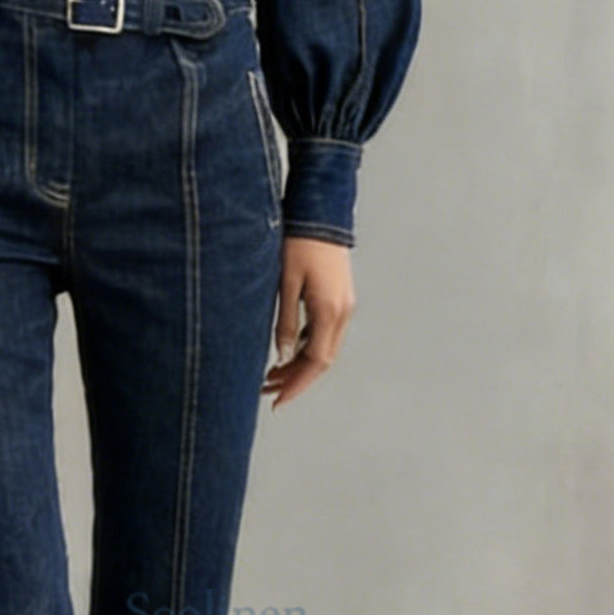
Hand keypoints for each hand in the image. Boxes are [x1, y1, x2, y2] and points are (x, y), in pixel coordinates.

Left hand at [260, 236, 354, 408]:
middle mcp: (342, 312)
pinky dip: (307, 346)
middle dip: (296, 378)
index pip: (315, 361)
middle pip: (322, 359)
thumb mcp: (286, 282)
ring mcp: (344, 305)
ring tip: (273, 373)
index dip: (296, 384)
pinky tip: (288, 349)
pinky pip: (326, 332)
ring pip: (324, 347)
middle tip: (268, 389)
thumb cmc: (299, 243)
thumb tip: (281, 354)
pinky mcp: (340, 298)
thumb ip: (285, 320)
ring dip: (301, 363)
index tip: (277, 399)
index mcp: (329, 311)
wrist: (320, 216)